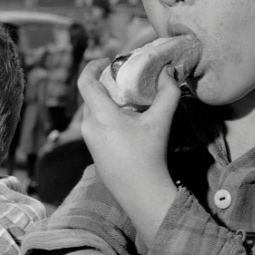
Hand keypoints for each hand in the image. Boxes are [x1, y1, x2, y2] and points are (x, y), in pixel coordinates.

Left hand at [78, 59, 179, 242]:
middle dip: (104, 84)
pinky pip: (94, 125)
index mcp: (100, 115)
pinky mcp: (92, 151)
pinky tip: (125, 122)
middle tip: (123, 79)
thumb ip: (167, 93)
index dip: (92, 66)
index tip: (108, 61)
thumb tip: (169, 72)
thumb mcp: (160, 121)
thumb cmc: (149, 156)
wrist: (140, 193)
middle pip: (90, 96)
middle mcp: (89, 126)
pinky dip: (105, 116)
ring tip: (127, 100)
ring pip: (92, 111)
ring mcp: (88, 140)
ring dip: (106, 101)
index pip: (85, 82)